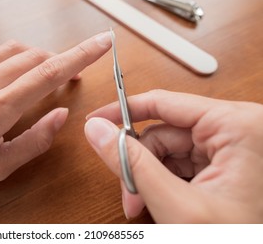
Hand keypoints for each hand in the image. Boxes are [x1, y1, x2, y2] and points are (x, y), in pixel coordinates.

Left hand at [0, 32, 111, 217]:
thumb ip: (34, 140)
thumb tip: (60, 116)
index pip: (48, 74)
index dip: (80, 56)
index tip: (101, 44)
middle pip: (34, 56)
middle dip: (62, 59)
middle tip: (75, 74)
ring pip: (13, 49)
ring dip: (37, 56)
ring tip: (47, 72)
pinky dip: (12, 55)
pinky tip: (15, 69)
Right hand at [85, 89, 262, 222]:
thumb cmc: (236, 240)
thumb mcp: (178, 205)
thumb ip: (133, 164)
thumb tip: (98, 130)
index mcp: (236, 126)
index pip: (164, 103)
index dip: (124, 111)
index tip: (97, 120)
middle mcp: (234, 129)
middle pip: (162, 131)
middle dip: (139, 163)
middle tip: (128, 191)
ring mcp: (228, 146)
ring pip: (166, 148)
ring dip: (148, 175)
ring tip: (143, 203)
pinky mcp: (220, 161)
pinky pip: (177, 160)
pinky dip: (161, 180)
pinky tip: (161, 200)